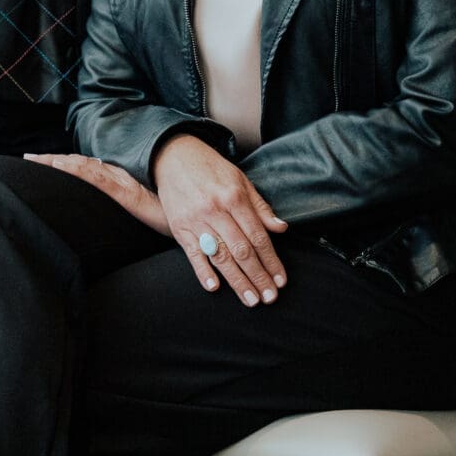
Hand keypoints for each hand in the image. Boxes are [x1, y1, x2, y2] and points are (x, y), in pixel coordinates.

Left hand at [24, 151, 164, 230]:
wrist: (193, 218)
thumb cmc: (172, 215)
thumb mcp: (144, 211)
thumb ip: (129, 206)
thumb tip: (109, 212)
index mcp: (119, 180)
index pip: (86, 169)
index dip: (63, 163)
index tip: (41, 161)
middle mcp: (118, 176)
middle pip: (79, 165)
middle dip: (52, 161)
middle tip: (28, 158)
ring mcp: (121, 183)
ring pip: (83, 167)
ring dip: (58, 162)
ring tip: (35, 159)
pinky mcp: (126, 193)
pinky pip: (97, 179)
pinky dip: (78, 170)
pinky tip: (62, 166)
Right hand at [150, 134, 287, 304]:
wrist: (174, 156)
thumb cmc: (210, 169)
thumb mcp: (241, 181)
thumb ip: (260, 207)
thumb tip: (281, 228)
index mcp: (234, 198)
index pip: (258, 236)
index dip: (271, 261)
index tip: (279, 280)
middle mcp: (216, 210)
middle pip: (242, 251)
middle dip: (258, 277)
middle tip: (269, 297)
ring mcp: (196, 220)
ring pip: (220, 256)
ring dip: (237, 281)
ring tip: (250, 299)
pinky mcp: (179, 227)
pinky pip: (193, 253)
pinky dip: (203, 272)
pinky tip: (214, 287)